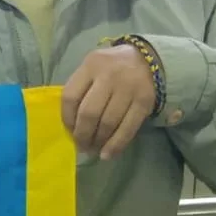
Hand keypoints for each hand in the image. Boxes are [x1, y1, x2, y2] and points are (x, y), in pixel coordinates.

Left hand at [61, 44, 155, 160]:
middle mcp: (109, 75)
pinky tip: (108, 154)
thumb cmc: (112, 69)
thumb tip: (72, 126)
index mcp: (91, 65)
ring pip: (107, 123)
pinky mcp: (144, 101)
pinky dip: (116, 145)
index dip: (67, 119)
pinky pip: (128, 128)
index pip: (70, 97)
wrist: (149, 60)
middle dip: (82, 135)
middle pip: (89, 113)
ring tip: (94, 149)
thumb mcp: (93, 69)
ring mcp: (128, 88)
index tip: (69, 131)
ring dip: (98, 141)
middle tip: (81, 146)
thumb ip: (81, 89)